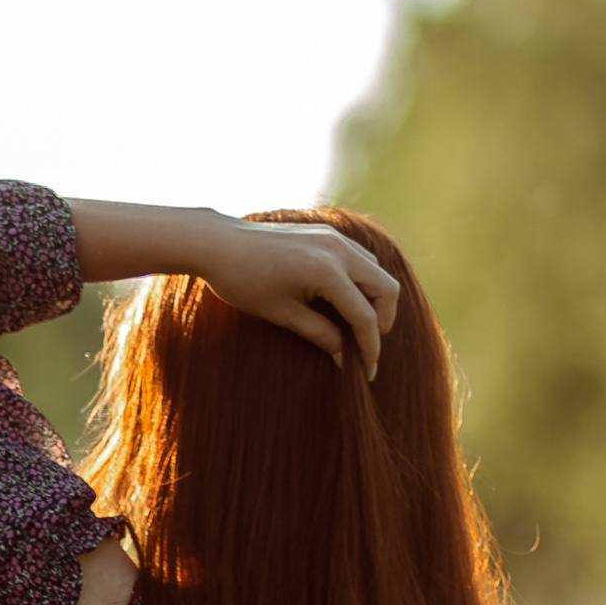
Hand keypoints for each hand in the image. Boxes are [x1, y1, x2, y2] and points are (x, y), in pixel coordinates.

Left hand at [199, 216, 399, 376]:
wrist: (218, 243)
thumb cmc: (243, 281)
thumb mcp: (283, 314)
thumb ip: (320, 334)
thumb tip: (345, 356)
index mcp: (327, 272)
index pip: (365, 316)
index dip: (370, 348)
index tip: (368, 371)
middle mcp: (338, 250)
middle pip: (387, 289)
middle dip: (383, 321)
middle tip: (366, 345)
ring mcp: (334, 237)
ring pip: (377, 270)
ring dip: (375, 300)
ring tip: (356, 326)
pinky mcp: (327, 233)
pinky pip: (361, 258)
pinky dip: (363, 281)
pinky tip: (345, 300)